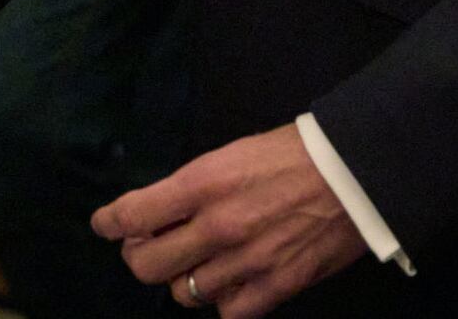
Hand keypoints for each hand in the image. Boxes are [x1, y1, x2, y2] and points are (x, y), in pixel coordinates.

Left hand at [92, 125, 365, 312]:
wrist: (353, 173)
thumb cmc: (290, 154)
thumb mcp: (229, 155)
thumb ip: (192, 188)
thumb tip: (160, 213)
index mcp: (201, 184)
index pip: (133, 215)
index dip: (110, 223)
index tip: (105, 224)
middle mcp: (216, 227)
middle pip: (146, 265)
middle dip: (139, 255)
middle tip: (149, 245)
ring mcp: (245, 263)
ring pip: (183, 294)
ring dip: (183, 278)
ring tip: (194, 263)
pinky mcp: (275, 287)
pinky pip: (228, 313)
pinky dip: (222, 302)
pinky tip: (228, 284)